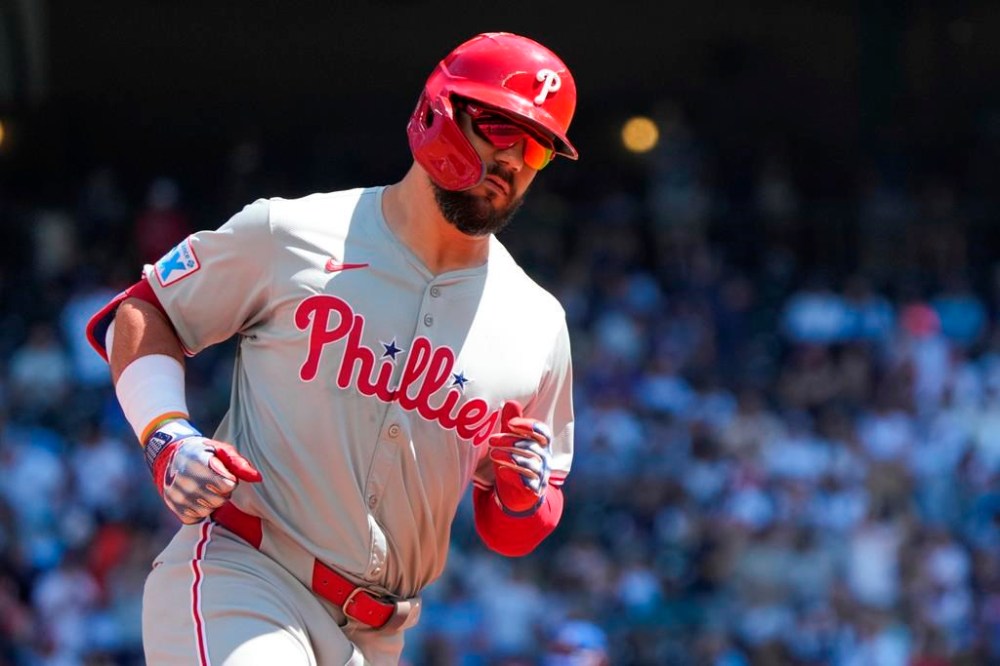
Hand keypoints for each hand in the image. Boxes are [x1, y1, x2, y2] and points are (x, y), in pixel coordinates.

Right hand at [146, 422, 261, 523]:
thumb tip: (258, 478)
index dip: (229, 480)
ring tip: (204, 489)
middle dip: (221, 492)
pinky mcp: (173, 507)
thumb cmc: (203, 453)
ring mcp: (177, 495)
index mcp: (199, 462)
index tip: (223, 473)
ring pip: (208, 510)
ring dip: (211, 502)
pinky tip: (195, 498)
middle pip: (219, 499)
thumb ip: (240, 463)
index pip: (228, 485)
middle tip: (213, 482)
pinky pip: (195, 518)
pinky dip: (198, 511)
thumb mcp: (222, 450)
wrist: (170, 456)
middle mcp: (185, 480)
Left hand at [488, 401, 552, 513]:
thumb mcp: (509, 441)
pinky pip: (527, 481)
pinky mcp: (534, 489)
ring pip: (529, 463)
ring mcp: (541, 474)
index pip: (543, 432)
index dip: (529, 426)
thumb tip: (510, 402)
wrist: (515, 492)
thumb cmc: (513, 460)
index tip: (511, 423)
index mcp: (541, 443)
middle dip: (510, 441)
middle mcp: (545, 458)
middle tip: (491, 440)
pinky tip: (501, 470)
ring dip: (510, 457)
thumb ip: (510, 423)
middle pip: (531, 446)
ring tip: (493, 454)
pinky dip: (514, 475)